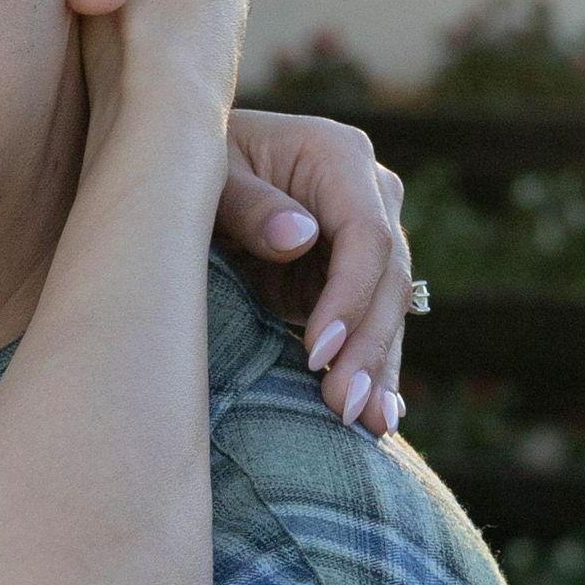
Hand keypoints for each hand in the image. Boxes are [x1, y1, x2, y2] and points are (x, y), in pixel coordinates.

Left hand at [213, 109, 414, 436]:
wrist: (196, 169)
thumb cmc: (198, 165)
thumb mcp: (210, 175)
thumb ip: (250, 205)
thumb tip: (299, 238)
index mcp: (339, 158)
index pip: (365, 237)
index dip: (348, 298)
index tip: (317, 354)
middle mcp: (370, 194)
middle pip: (387, 280)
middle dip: (367, 348)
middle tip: (344, 409)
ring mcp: (367, 237)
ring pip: (388, 310)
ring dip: (378, 370)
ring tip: (370, 427)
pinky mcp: (352, 276)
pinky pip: (371, 325)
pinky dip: (372, 369)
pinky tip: (380, 417)